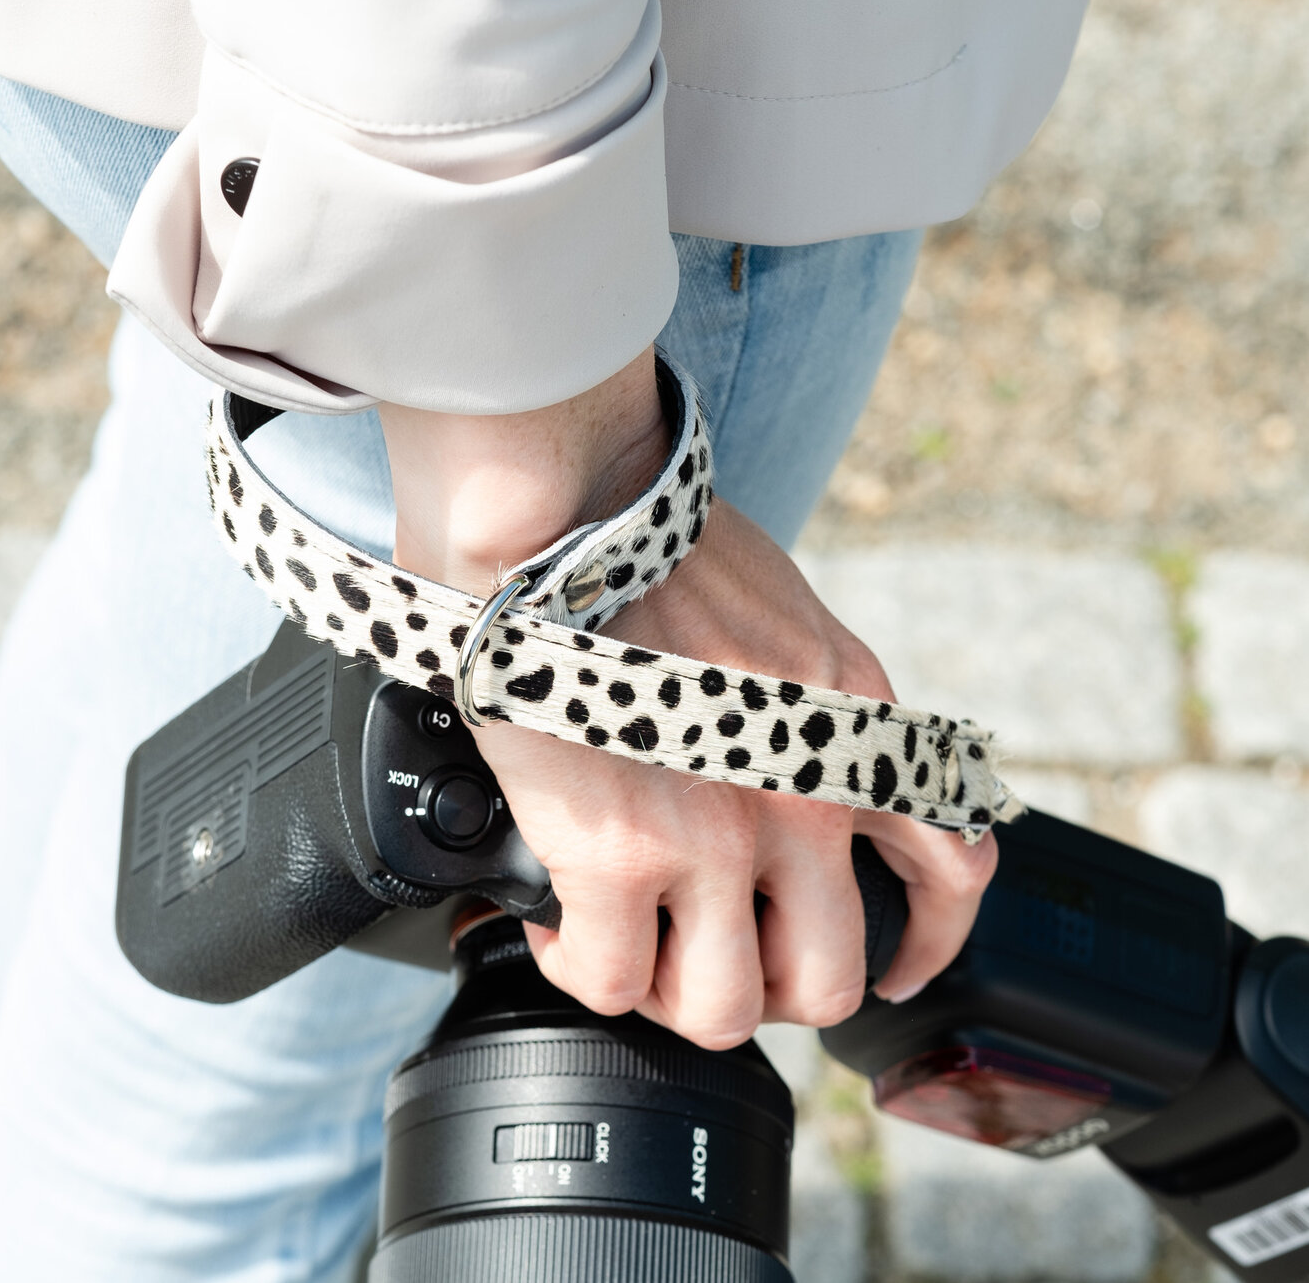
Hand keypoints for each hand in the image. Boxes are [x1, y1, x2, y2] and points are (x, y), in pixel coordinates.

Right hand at [471, 500, 997, 1044]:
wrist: (567, 505)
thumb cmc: (654, 542)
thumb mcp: (786, 620)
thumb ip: (807, 706)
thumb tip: (780, 763)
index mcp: (857, 725)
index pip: (952, 869)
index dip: (925, 945)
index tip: (894, 970)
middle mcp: (808, 789)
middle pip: (828, 980)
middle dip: (769, 986)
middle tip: (716, 957)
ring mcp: (720, 832)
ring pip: (722, 1007)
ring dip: (671, 992)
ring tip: (631, 948)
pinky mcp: (620, 852)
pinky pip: (610, 979)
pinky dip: (580, 966)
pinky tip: (560, 924)